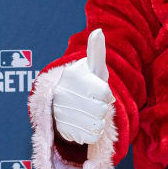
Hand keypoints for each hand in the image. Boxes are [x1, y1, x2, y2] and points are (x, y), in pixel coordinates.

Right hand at [53, 28, 114, 143]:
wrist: (66, 103)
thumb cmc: (86, 83)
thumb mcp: (93, 67)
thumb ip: (96, 51)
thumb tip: (98, 31)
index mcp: (73, 76)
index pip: (105, 93)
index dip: (106, 95)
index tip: (99, 92)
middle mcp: (63, 94)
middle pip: (101, 110)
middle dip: (102, 109)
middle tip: (94, 104)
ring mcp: (61, 113)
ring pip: (96, 125)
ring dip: (98, 122)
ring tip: (90, 114)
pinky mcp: (62, 130)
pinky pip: (89, 137)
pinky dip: (92, 133)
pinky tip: (84, 124)